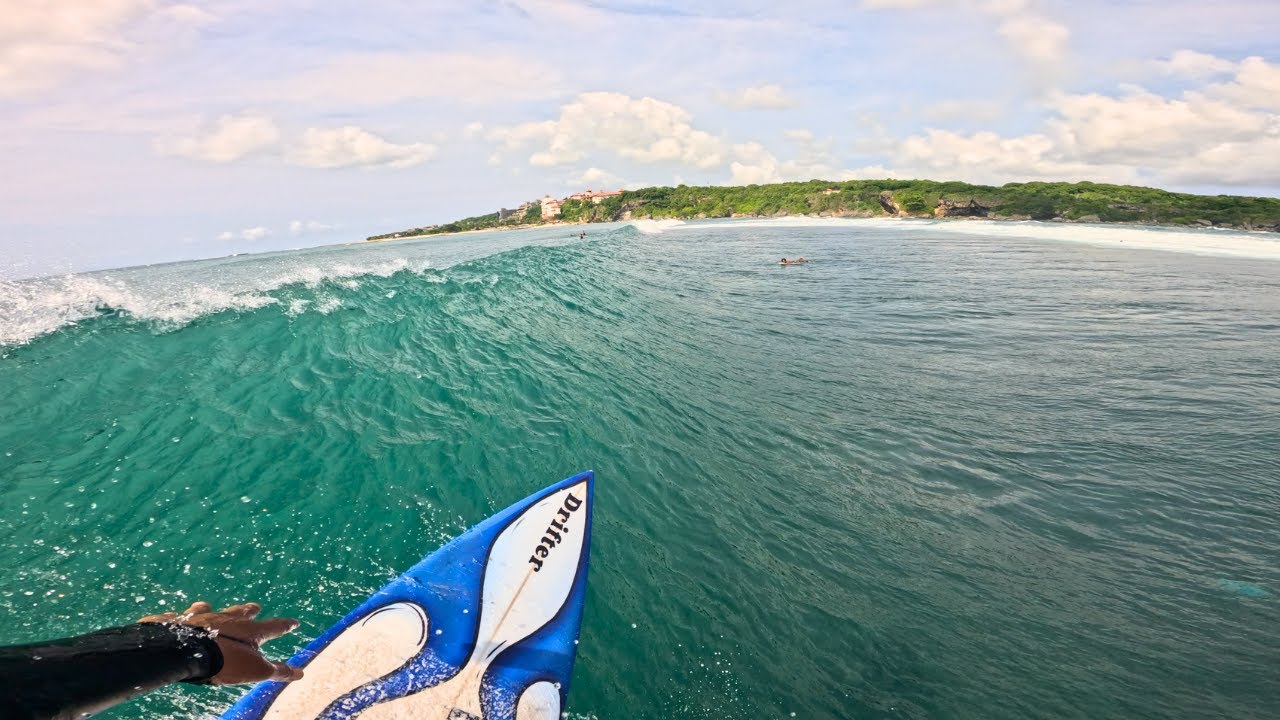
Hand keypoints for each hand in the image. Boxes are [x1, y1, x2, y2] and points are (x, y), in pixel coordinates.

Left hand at [140, 601, 303, 684]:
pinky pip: (183, 616)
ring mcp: (203, 617)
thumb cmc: (224, 662)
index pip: (273, 627)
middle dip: (250, 611)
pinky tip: (178, 616)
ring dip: (214, 609)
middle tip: (256, 607)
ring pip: (211, 609)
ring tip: (212, 606)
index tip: (295, 622)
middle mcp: (228, 619)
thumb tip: (301, 673)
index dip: (285, 626)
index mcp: (249, 631)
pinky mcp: (180, 621)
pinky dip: (184, 616)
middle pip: (242, 612)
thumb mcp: (255, 670)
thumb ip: (277, 670)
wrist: (185, 650)